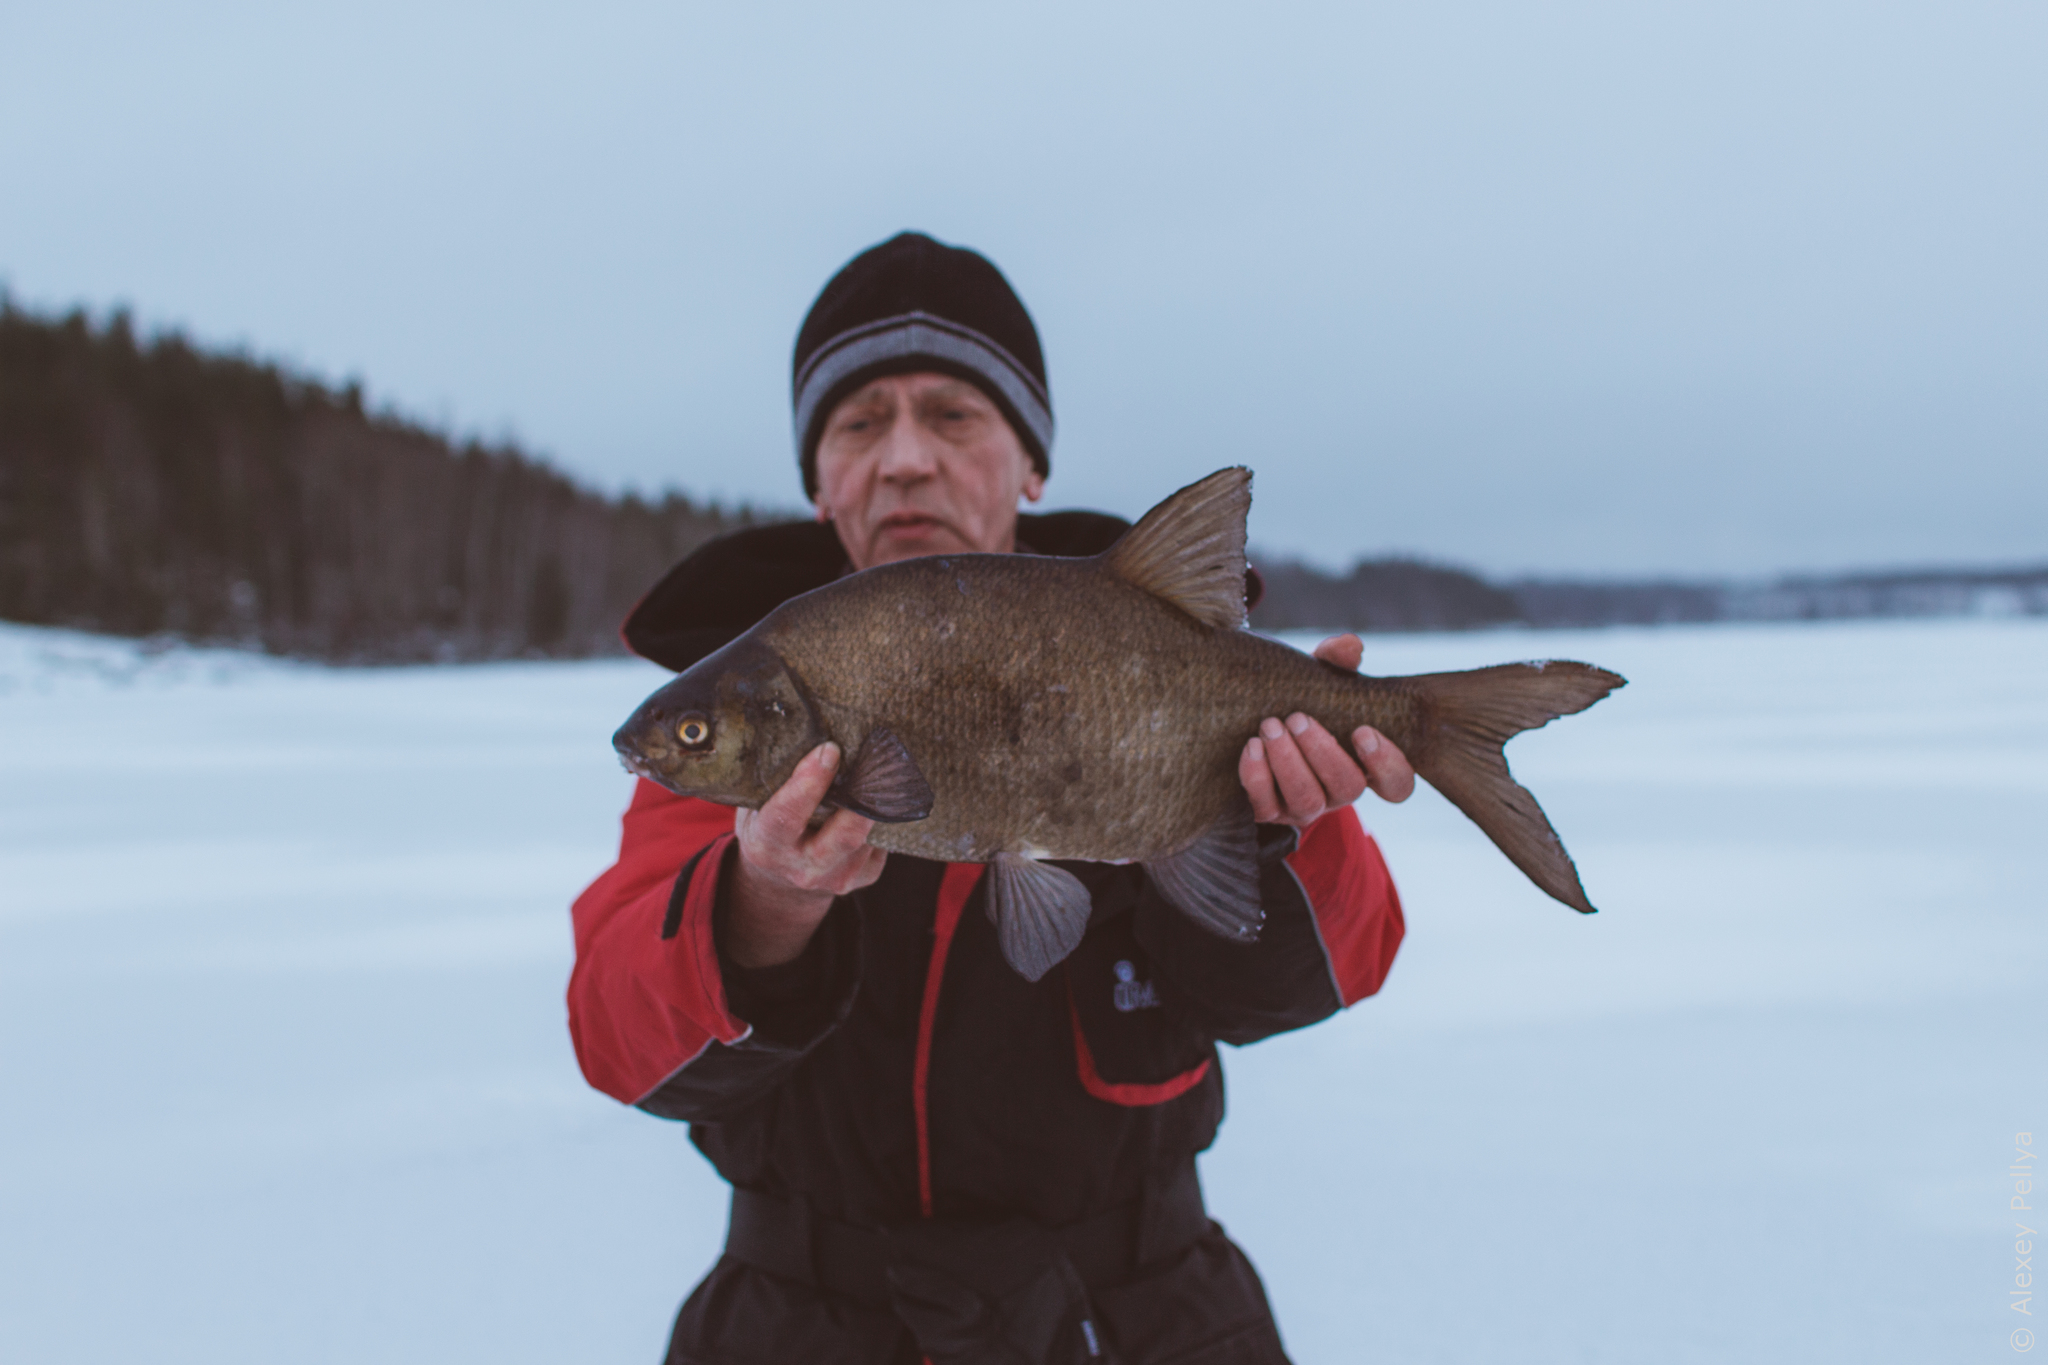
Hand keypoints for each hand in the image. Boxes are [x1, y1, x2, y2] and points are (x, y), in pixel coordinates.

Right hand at [724, 742, 887, 967]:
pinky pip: (880, 843)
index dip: (809, 782)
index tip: (829, 750)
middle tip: (874, 756)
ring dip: (876, 802)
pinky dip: (879, 818)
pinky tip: (875, 796)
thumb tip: (814, 734)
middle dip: (862, 796)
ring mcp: (836, 879)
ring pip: (868, 836)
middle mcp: (803, 869)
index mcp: (768, 846)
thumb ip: (776, 783)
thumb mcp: (756, 807)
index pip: (787, 816)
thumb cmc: (767, 827)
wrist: (777, 881)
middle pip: (845, 836)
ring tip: (881, 767)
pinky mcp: (863, 878)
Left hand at [1238, 633, 1416, 825]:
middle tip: (1297, 718)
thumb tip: (1351, 646)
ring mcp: (1306, 806)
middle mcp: (1339, 791)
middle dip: (1322, 752)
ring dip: (1288, 762)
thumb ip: (1336, 662)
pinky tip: (1251, 747)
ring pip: (1307, 800)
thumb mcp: (1319, 680)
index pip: (1397, 784)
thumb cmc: (1300, 702)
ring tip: (1270, 726)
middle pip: (1348, 788)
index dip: (1387, 764)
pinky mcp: (1270, 812)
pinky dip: (1257, 776)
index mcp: (1365, 764)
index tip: (1362, 730)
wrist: (1249, 718)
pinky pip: (1266, 807)